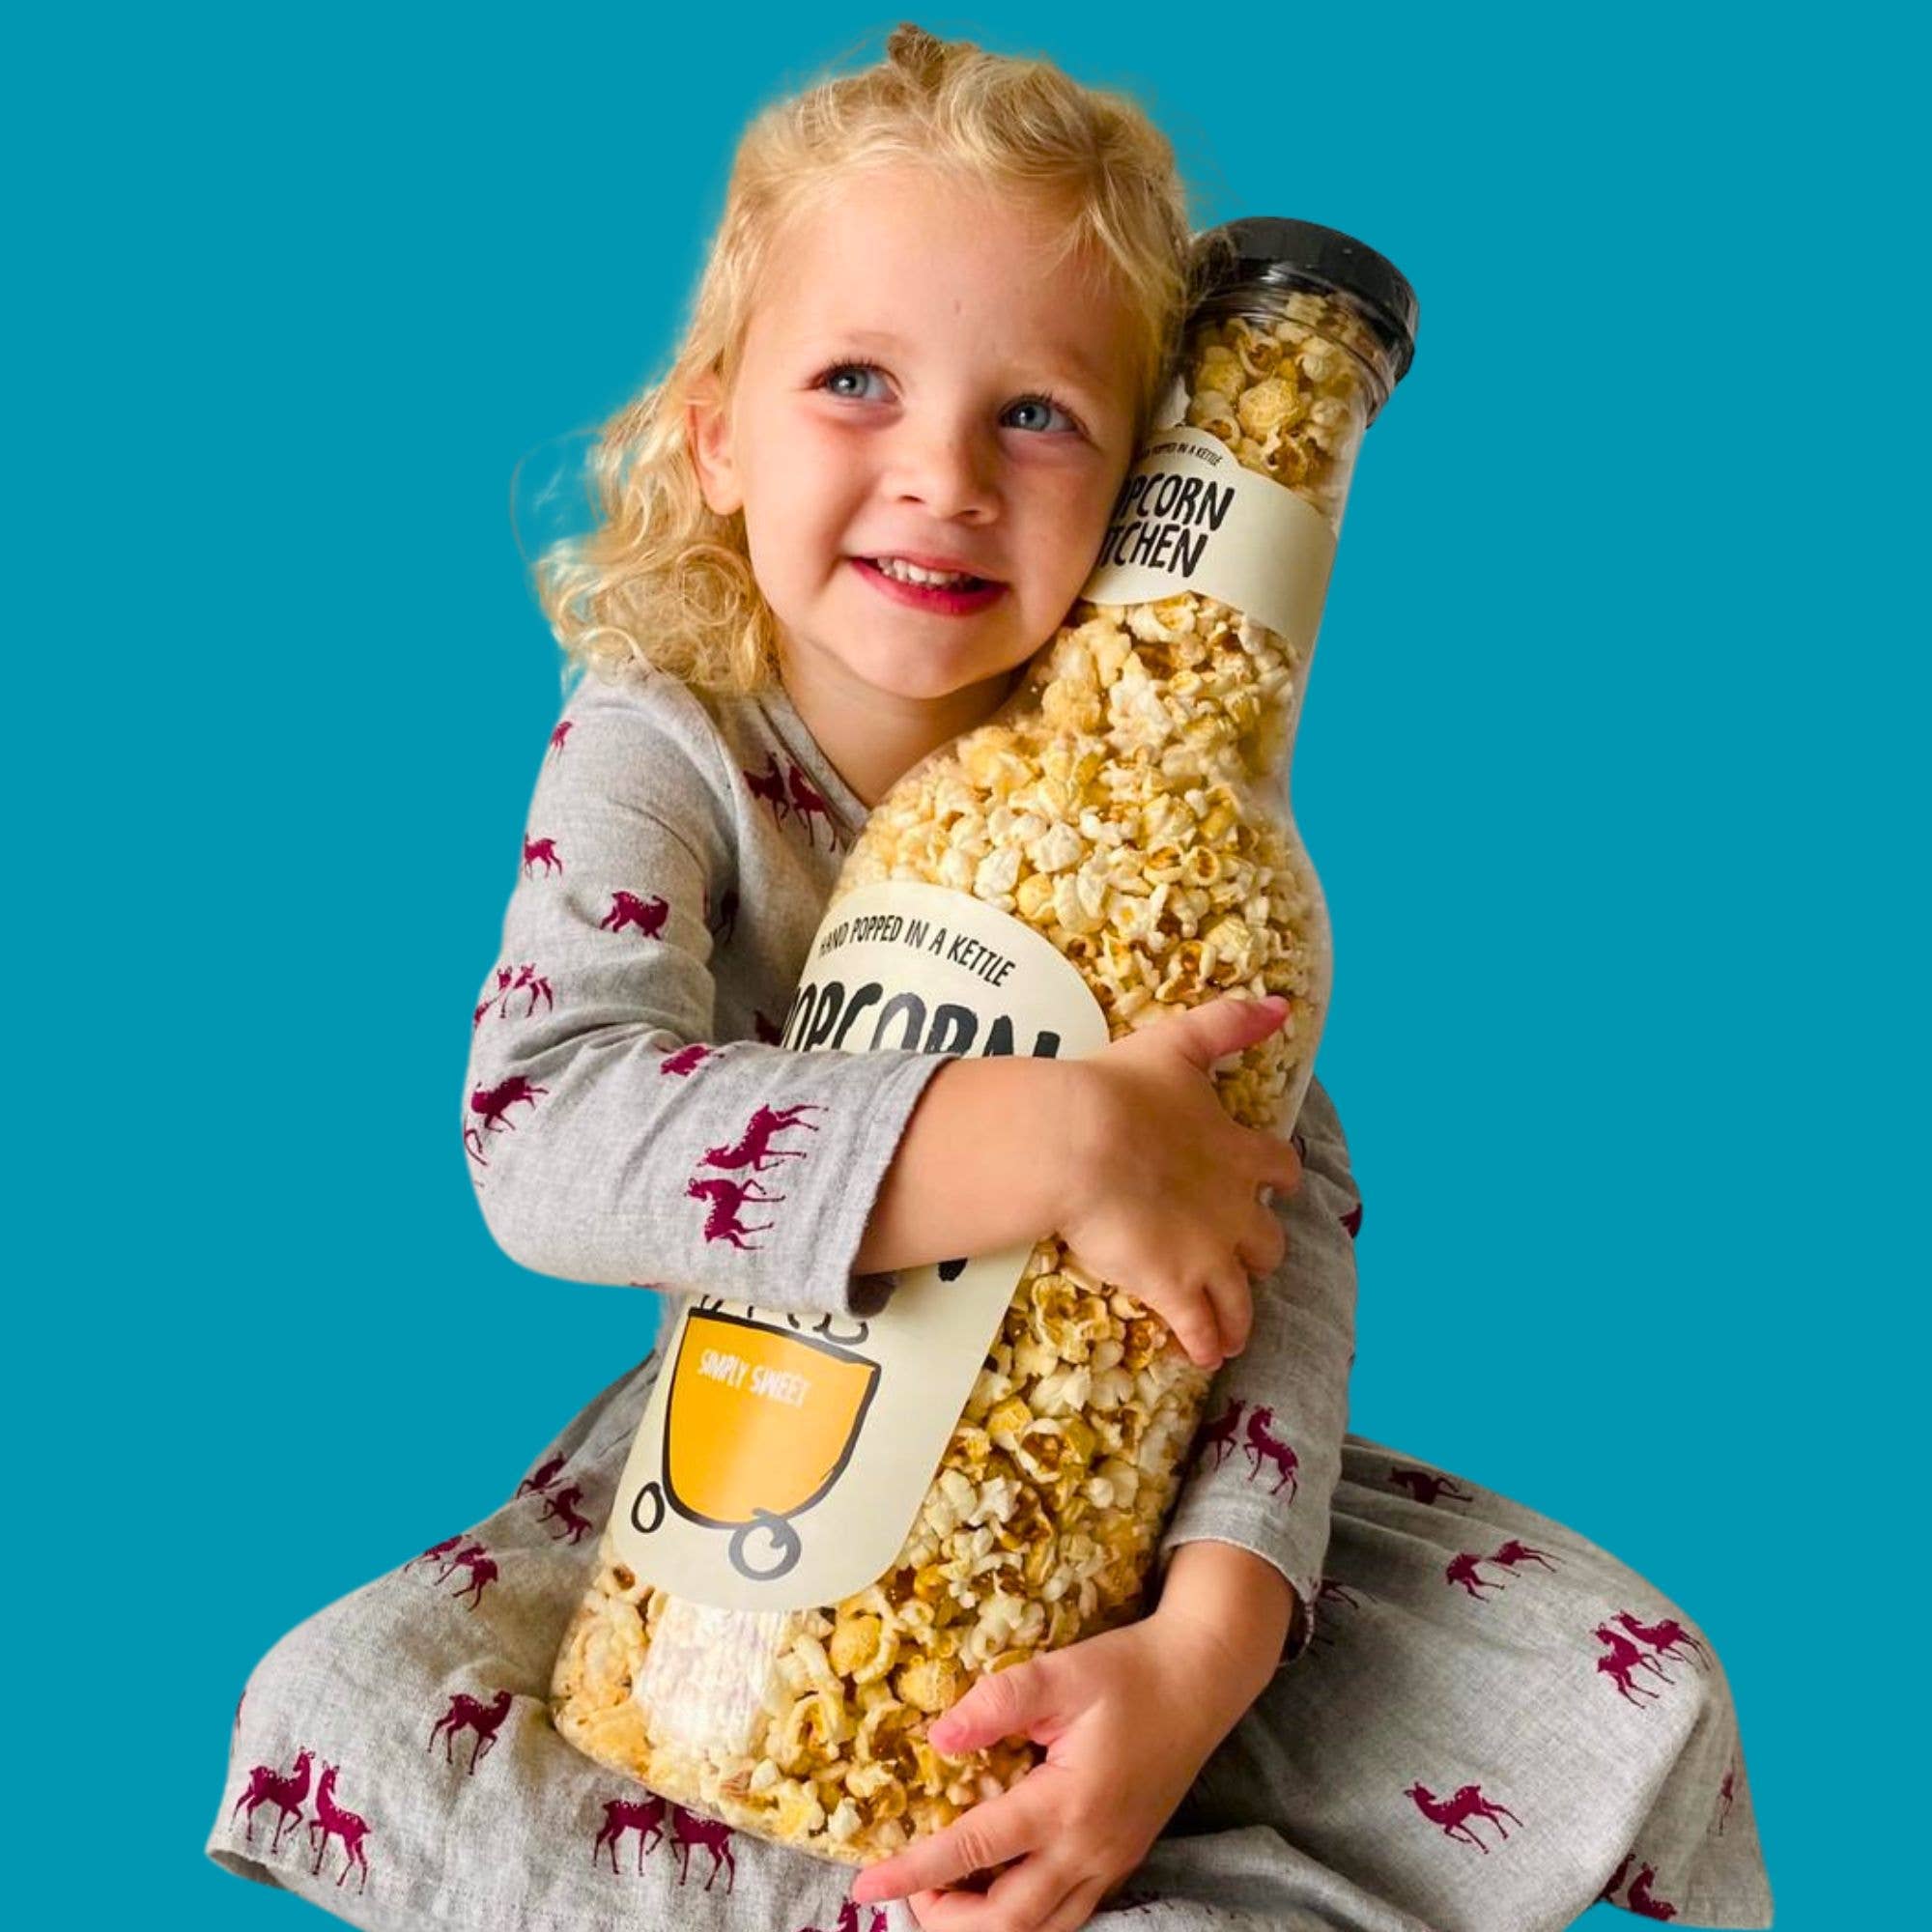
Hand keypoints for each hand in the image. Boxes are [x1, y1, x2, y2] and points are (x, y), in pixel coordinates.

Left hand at [846, 1616, 1233, 1931]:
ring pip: (1043, 1930)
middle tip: (906, 1893)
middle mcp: (1090, 1849)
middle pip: (1009, 1922)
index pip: (976, 1850)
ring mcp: (1110, 1862)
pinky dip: (1025, 1915)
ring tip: (944, 1898)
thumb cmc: (1130, 1670)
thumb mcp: (1061, 1671)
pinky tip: (999, 1886)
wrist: (1201, 1679)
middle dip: (948, 1921)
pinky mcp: (1121, 1860)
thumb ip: (998, 1702)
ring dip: (988, 1928)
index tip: (866, 1884)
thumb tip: (936, 1738)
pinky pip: (1068, 1913)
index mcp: (1068, 1802)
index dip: (915, 1872)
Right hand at [1059, 993, 1303, 1371]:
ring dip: (1239, 1315)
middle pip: (1268, 1243)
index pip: (1280, 1171)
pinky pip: (1200, 1330)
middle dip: (1258, 1252)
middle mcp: (1235, 1210)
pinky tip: (1204, 1357)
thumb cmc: (1122, 1089)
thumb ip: (1230, 1024)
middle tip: (1243, 1260)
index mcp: (1238, 1153)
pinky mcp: (1174, 1288)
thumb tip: (1281, 1005)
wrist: (1080, 1142)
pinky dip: (1205, 1344)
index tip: (1275, 1186)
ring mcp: (1208, 1254)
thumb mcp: (1179, 1043)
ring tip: (1232, 1333)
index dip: (1277, 1180)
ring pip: (1241, 1298)